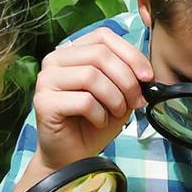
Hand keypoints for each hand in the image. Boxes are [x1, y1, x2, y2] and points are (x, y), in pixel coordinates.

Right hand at [30, 28, 152, 171]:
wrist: (75, 155)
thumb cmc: (95, 121)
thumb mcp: (119, 93)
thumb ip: (128, 75)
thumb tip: (146, 72)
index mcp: (73, 51)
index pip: (103, 36)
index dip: (130, 54)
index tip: (147, 76)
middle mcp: (55, 60)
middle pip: (100, 54)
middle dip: (126, 80)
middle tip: (135, 102)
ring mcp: (46, 80)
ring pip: (91, 76)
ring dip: (114, 98)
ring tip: (116, 113)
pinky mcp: (43, 102)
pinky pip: (83, 100)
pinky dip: (100, 114)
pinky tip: (98, 121)